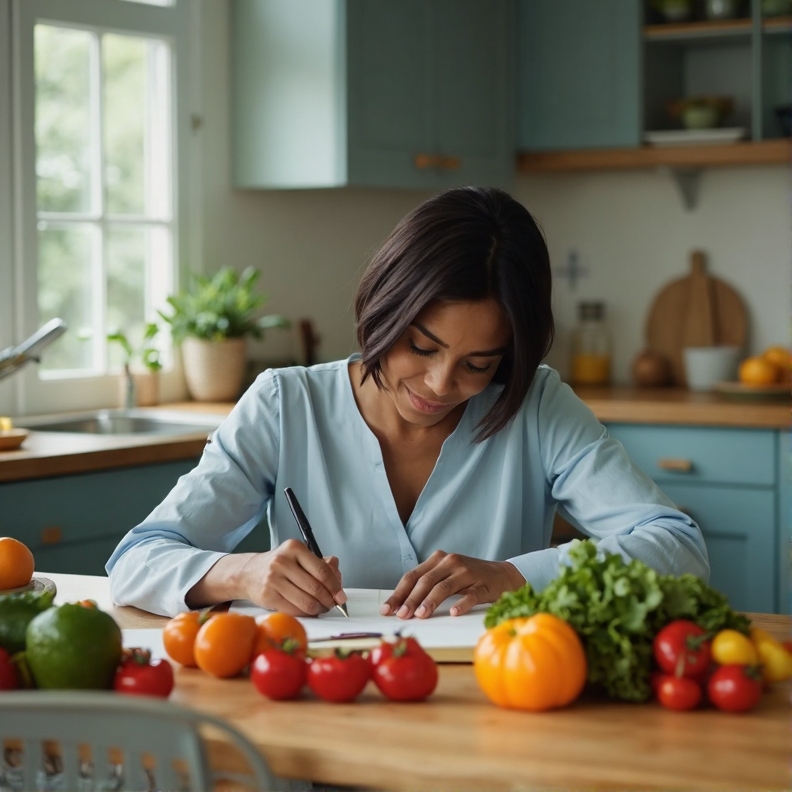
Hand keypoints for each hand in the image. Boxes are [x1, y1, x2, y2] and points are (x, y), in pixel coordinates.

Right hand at [239, 539, 345, 616]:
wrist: (249, 573)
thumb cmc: (279, 565)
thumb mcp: (299, 557)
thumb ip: (320, 564)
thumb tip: (338, 574)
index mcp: (294, 548)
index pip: (322, 570)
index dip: (335, 586)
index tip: (341, 596)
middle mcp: (282, 561)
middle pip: (316, 587)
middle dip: (329, 600)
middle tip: (333, 604)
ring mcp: (273, 579)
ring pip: (306, 601)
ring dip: (319, 608)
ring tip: (322, 608)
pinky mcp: (268, 596)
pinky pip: (295, 610)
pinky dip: (306, 613)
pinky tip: (309, 611)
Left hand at [380, 551, 524, 618]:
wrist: (503, 575)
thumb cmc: (469, 578)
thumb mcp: (446, 575)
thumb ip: (426, 584)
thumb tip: (400, 604)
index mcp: (438, 559)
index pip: (412, 576)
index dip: (398, 593)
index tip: (387, 610)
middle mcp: (450, 562)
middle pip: (425, 581)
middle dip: (410, 599)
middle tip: (401, 615)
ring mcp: (467, 572)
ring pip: (444, 587)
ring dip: (430, 602)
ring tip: (420, 615)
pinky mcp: (483, 585)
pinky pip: (470, 595)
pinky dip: (461, 603)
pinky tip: (453, 613)